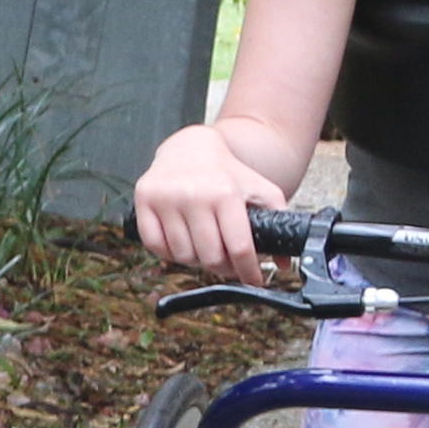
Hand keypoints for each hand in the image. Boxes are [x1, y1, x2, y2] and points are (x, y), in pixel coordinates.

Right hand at [129, 123, 284, 280]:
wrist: (190, 146)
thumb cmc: (227, 172)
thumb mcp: (260, 188)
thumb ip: (277, 221)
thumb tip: (284, 263)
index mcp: (225, 193)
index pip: (238, 248)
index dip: (248, 271)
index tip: (254, 281)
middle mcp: (193, 195)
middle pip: (210, 257)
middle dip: (224, 268)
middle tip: (229, 264)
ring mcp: (165, 198)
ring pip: (182, 255)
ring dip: (197, 260)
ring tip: (205, 249)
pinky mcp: (144, 199)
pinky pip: (155, 245)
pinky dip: (170, 253)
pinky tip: (183, 243)